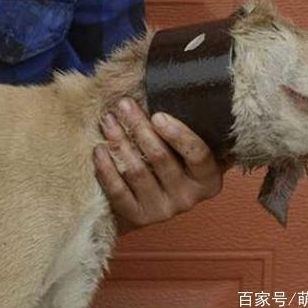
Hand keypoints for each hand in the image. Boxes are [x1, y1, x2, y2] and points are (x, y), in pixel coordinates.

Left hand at [93, 98, 223, 234]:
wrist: (153, 197)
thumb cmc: (175, 161)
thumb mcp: (188, 148)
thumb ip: (189, 129)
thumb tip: (177, 90)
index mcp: (208, 179)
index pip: (198, 154)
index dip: (178, 134)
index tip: (157, 115)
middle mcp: (188, 198)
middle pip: (161, 158)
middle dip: (139, 127)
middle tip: (124, 105)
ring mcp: (163, 210)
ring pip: (137, 171)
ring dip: (120, 142)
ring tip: (109, 121)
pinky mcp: (138, 217)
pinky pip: (118, 191)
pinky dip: (106, 169)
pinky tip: (99, 149)